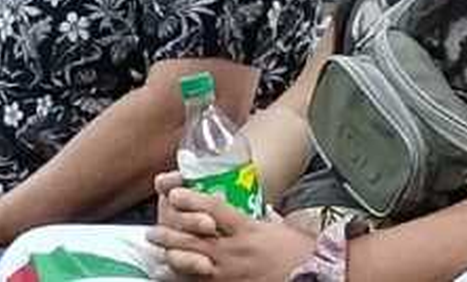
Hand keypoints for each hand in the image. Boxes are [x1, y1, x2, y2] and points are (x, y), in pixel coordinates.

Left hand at [146, 177, 313, 281]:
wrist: (314, 275)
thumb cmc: (299, 250)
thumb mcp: (278, 226)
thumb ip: (260, 217)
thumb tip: (251, 207)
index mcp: (247, 228)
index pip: (214, 209)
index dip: (191, 200)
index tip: (173, 193)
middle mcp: (235, 250)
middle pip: (195, 239)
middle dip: (170, 234)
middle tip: (152, 232)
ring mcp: (232, 273)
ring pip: (194, 265)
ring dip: (173, 258)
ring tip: (158, 255)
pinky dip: (186, 279)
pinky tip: (171, 276)